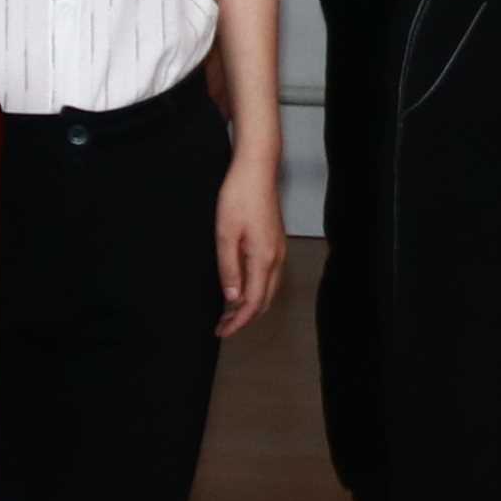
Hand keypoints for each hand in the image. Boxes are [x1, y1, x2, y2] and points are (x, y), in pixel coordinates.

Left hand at [212, 154, 286, 335]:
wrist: (257, 169)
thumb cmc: (239, 196)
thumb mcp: (225, 234)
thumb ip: (228, 268)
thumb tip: (232, 297)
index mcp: (263, 258)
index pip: (253, 302)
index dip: (238, 322)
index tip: (222, 331)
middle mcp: (276, 258)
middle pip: (265, 301)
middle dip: (244, 318)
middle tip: (222, 326)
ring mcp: (278, 250)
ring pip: (268, 289)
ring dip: (251, 305)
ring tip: (228, 312)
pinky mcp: (275, 242)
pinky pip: (269, 276)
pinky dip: (256, 290)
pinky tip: (241, 288)